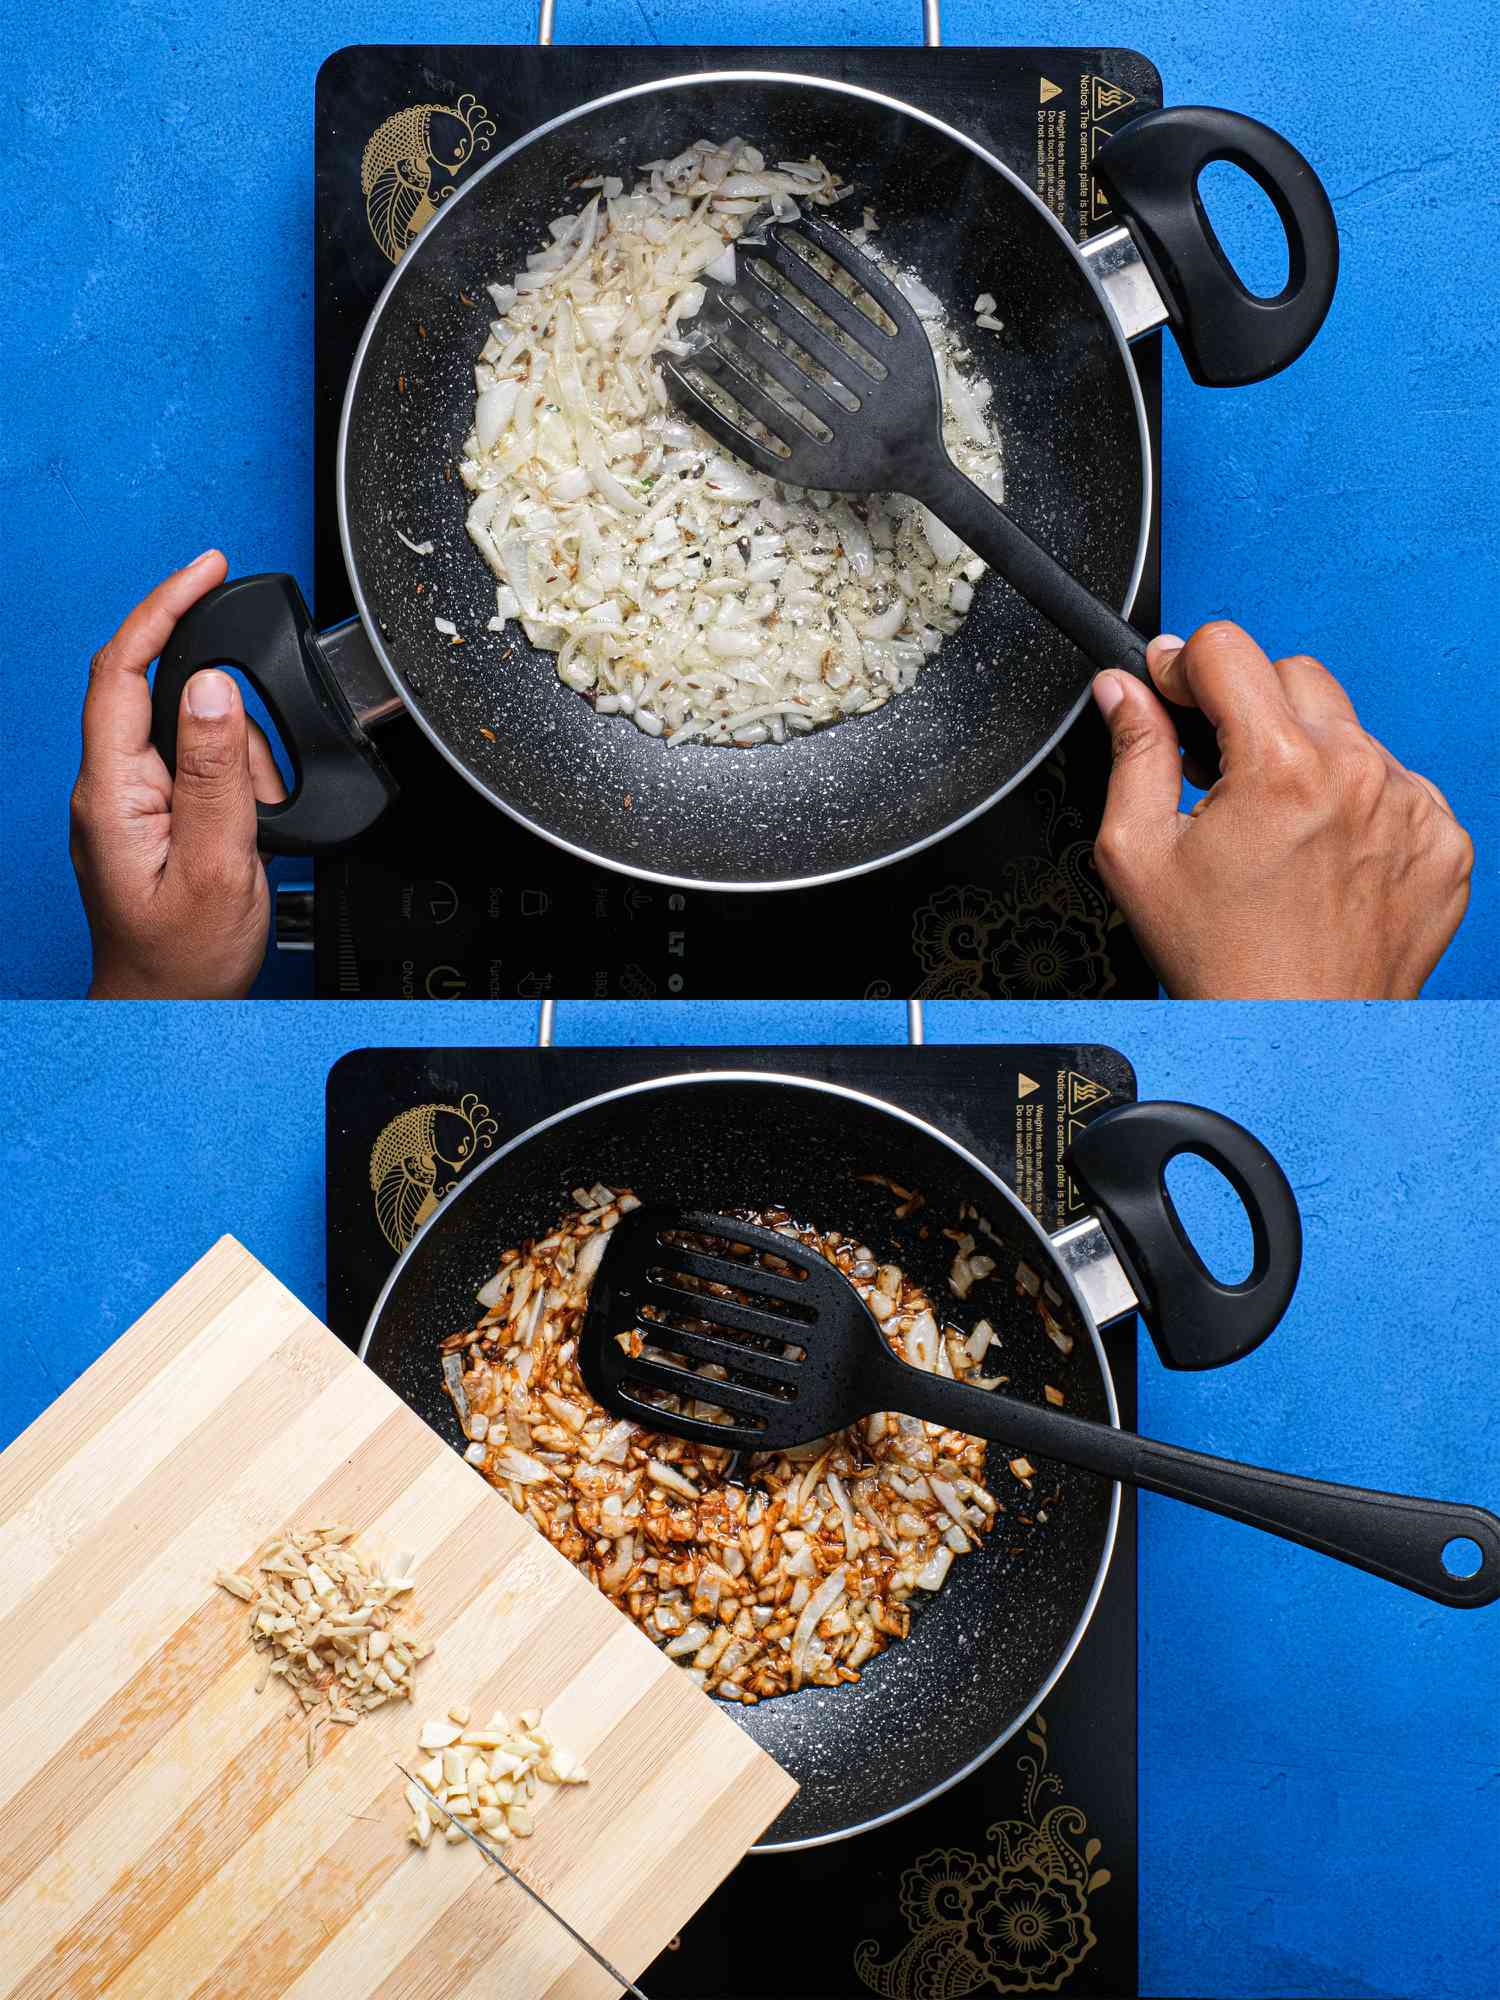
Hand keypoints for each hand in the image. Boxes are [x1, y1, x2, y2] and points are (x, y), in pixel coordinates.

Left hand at [71, 551, 287, 998]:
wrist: (171, 1011)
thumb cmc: (185, 959)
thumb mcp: (219, 865)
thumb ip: (216, 772)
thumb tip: (212, 688)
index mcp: (111, 792)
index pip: (120, 668)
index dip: (162, 607)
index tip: (206, 570)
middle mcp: (110, 788)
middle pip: (174, 704)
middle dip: (235, 741)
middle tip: (255, 805)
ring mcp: (129, 803)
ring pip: (201, 742)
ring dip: (244, 781)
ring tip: (248, 843)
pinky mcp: (153, 816)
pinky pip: (206, 776)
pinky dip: (240, 798)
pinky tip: (242, 841)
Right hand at [1091, 622, 1471, 998]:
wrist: (1296, 1032)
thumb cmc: (1221, 960)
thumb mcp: (1138, 854)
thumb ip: (1133, 754)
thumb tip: (1124, 691)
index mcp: (1279, 768)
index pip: (1228, 647)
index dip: (1184, 664)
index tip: (1172, 690)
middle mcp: (1357, 774)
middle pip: (1293, 673)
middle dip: (1247, 704)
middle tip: (1220, 768)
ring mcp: (1409, 805)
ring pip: (1348, 728)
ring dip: (1307, 754)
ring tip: (1275, 826)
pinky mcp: (1441, 837)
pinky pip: (1394, 783)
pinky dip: (1355, 802)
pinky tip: (1321, 853)